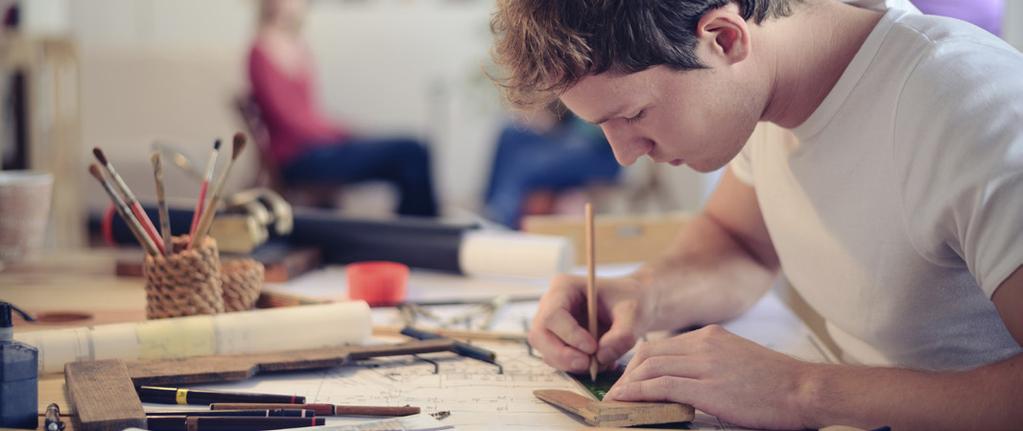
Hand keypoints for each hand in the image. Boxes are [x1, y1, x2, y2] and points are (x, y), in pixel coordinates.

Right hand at [528, 274, 651, 372]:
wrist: (633, 306)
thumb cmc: (631, 301)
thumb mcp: (634, 313)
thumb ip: (622, 335)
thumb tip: (600, 357)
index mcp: (563, 287)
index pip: (553, 315)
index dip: (569, 335)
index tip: (592, 348)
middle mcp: (550, 305)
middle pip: (540, 335)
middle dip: (562, 355)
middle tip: (588, 365)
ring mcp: (551, 325)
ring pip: (545, 351)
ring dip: (570, 364)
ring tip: (602, 363)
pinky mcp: (558, 342)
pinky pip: (557, 360)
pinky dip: (576, 368)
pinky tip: (600, 363)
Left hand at [605, 325, 813, 429]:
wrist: (804, 389)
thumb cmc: (776, 384)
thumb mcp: (737, 361)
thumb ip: (709, 364)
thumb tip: (685, 381)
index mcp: (710, 336)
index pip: (660, 346)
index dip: (638, 365)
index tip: (627, 380)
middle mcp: (703, 344)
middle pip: (649, 355)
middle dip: (627, 376)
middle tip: (615, 394)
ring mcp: (705, 364)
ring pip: (650, 369)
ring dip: (627, 386)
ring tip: (616, 401)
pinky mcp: (707, 387)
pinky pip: (661, 387)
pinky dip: (637, 394)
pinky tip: (626, 403)